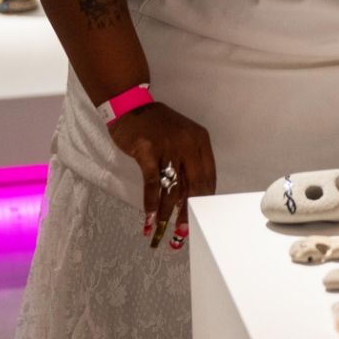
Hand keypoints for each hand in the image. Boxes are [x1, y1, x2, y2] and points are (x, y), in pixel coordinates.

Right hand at [107, 100, 217, 245]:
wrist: (130, 107)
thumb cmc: (155, 127)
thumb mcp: (180, 140)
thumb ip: (187, 165)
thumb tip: (187, 198)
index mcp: (200, 142)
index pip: (208, 177)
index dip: (203, 200)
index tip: (200, 218)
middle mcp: (188, 144)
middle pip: (193, 185)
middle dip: (187, 212)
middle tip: (183, 232)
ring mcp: (168, 146)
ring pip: (171, 187)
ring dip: (166, 212)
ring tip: (162, 230)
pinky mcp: (148, 150)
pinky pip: (152, 182)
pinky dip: (150, 202)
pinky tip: (148, 216)